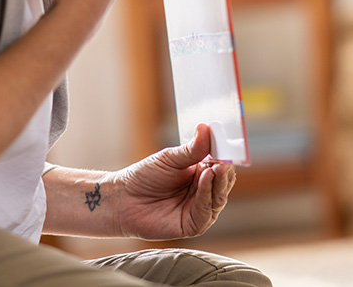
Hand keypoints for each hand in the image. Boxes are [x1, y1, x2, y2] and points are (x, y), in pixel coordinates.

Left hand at [112, 124, 236, 239]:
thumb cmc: (145, 176)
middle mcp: (204, 191)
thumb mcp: (170, 158)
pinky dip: (207, 195)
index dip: (226, 156)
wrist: (123, 198)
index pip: (221, 165)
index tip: (229, 145)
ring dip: (219, 182)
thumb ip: (191, 148)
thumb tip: (207, 128)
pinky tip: (205, 179)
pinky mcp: (194, 225)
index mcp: (201, 173)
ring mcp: (200, 209)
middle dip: (225, 170)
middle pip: (224, 182)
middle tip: (224, 158)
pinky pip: (206, 212)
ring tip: (216, 167)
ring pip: (219, 197)